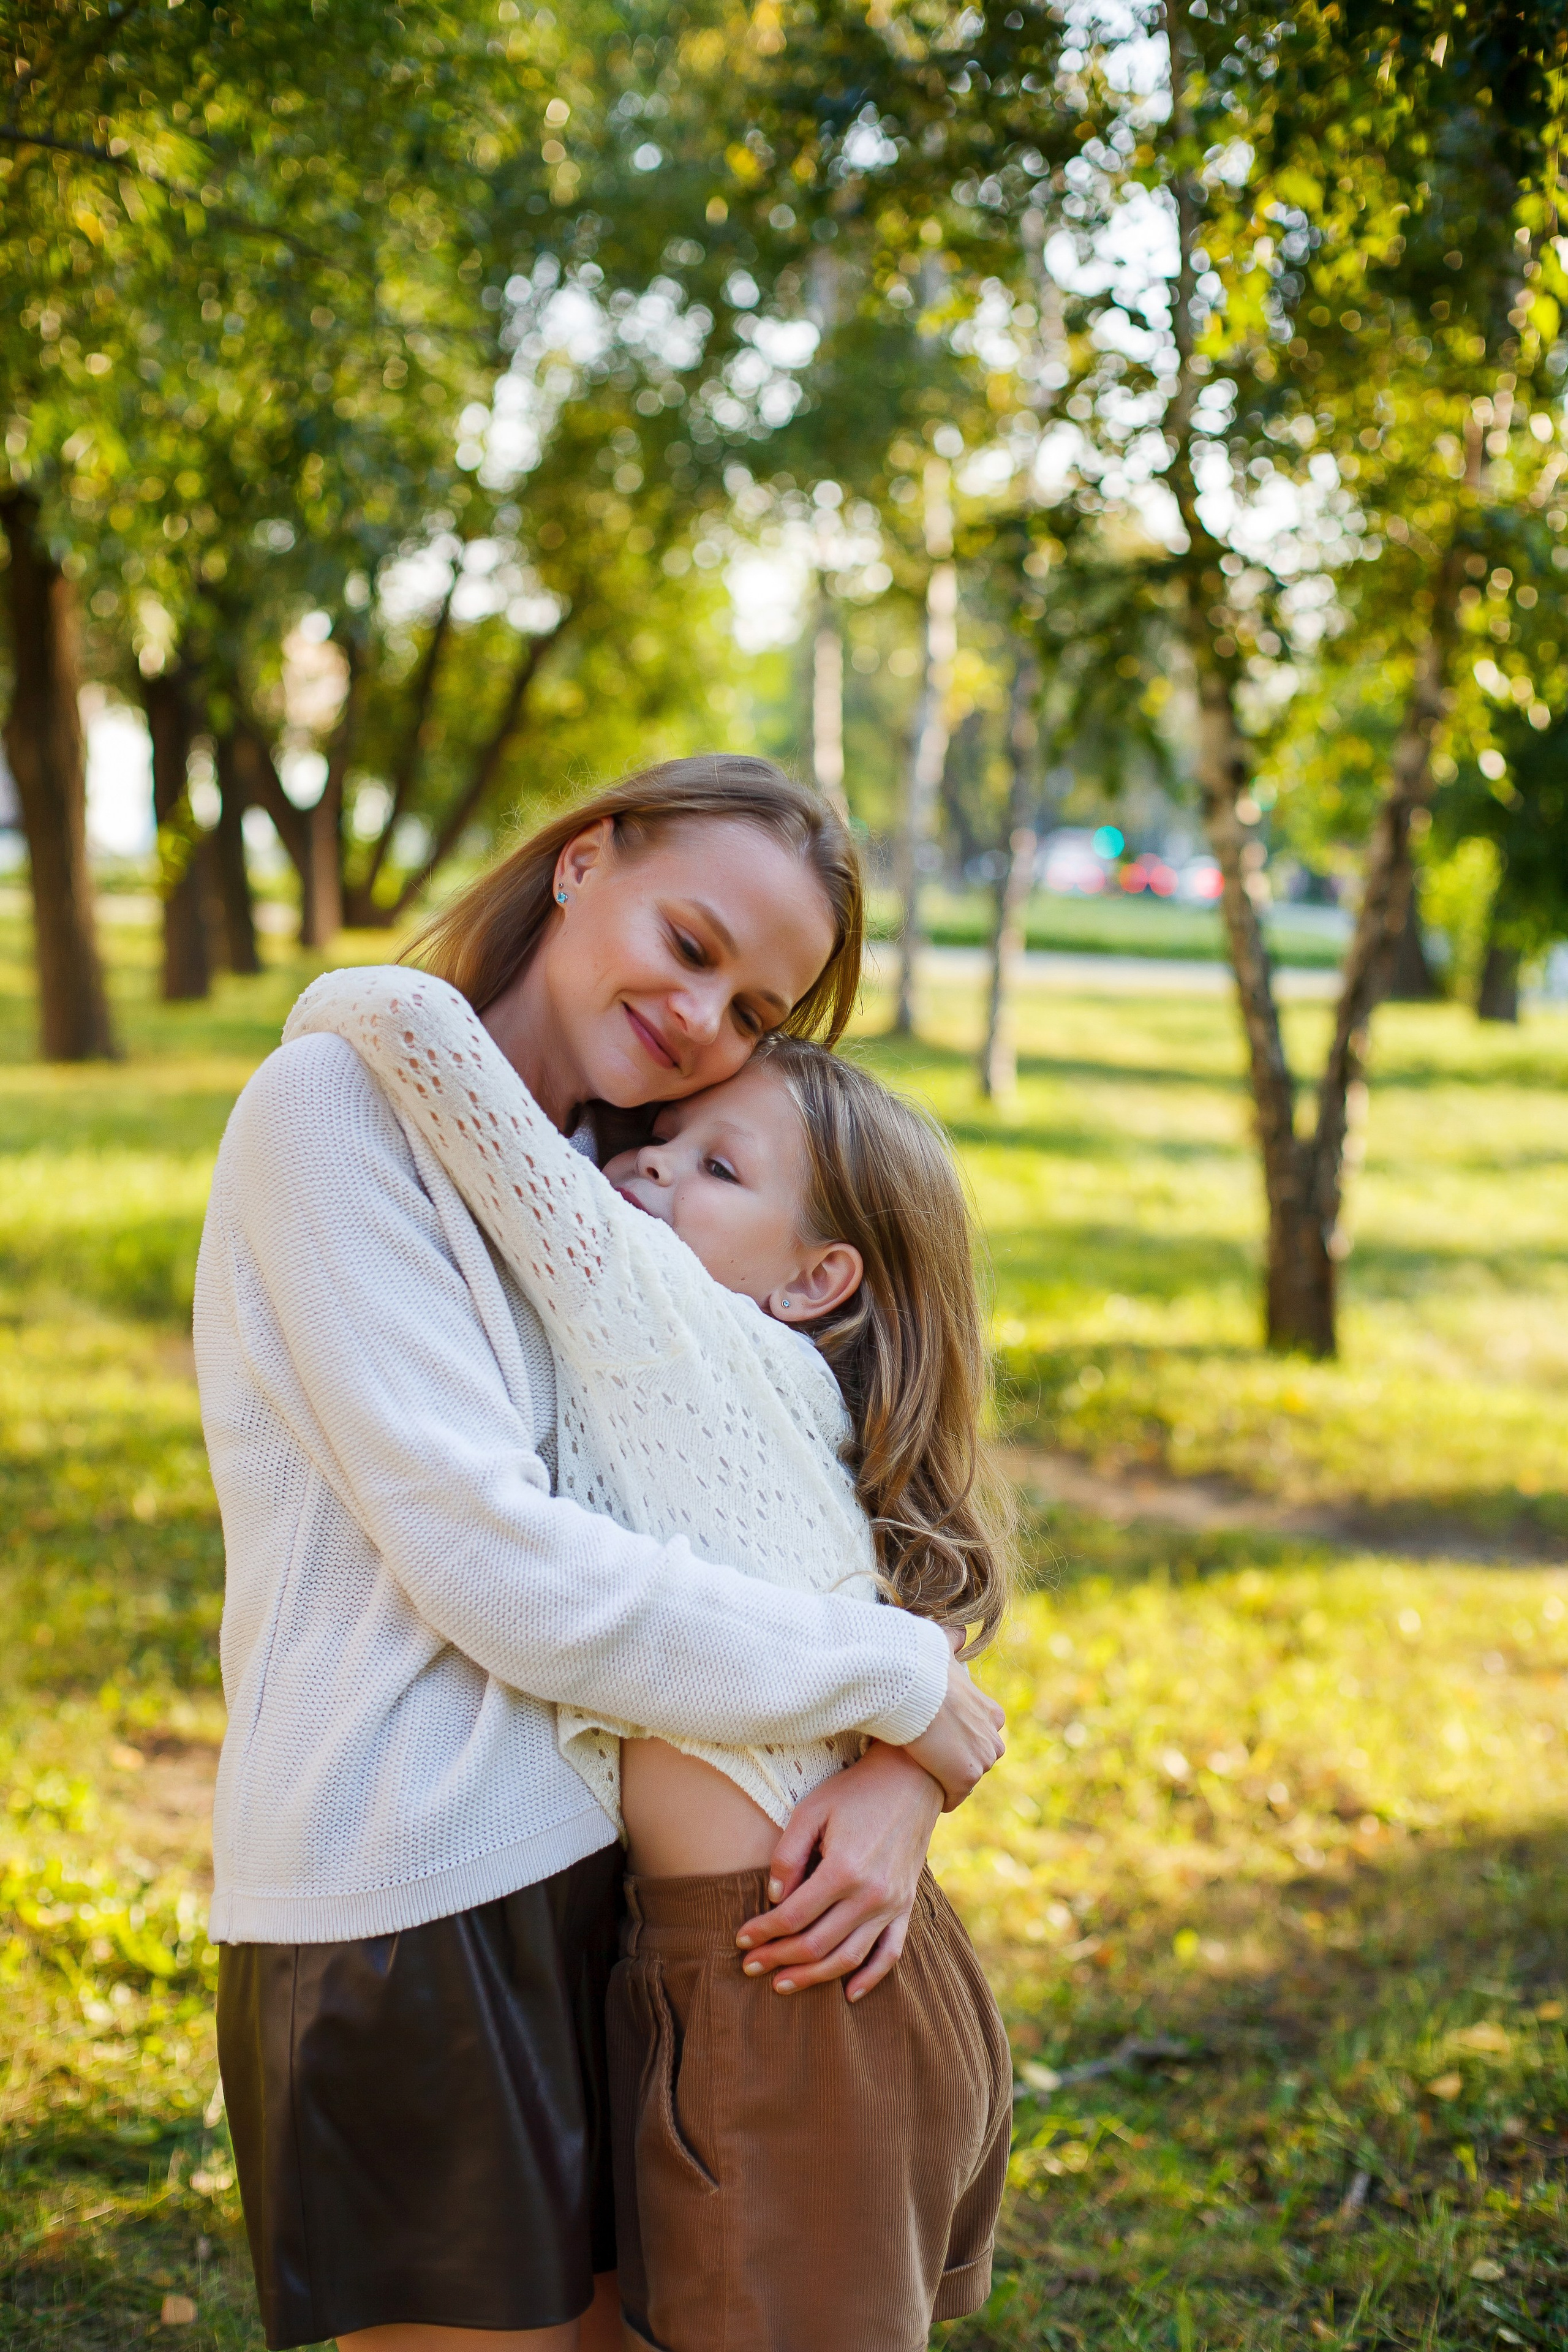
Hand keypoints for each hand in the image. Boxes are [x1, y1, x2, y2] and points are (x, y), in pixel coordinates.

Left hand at [734, 1742, 942, 2001]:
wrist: (911, 1780)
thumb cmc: (854, 1792)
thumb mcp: (811, 1809)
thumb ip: (788, 1854)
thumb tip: (774, 1896)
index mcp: (844, 1869)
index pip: (794, 1917)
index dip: (764, 1931)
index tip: (741, 1939)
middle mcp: (871, 1894)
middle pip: (817, 1944)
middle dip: (779, 1959)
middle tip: (750, 1967)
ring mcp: (893, 1904)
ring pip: (849, 1958)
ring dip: (813, 1977)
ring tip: (782, 1984)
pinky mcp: (906, 1906)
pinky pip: (890, 1953)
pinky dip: (870, 1978)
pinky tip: (848, 1994)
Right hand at [902, 1655, 1004, 1811]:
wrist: (913, 1687)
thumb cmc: (924, 1667)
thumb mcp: (943, 1648)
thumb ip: (953, 1641)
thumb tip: (961, 1632)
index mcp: (991, 1713)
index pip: (980, 1736)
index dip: (956, 1738)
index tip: (936, 1736)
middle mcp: (993, 1738)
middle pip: (977, 1760)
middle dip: (956, 1761)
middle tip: (928, 1755)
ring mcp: (982, 1759)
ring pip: (965, 1779)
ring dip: (948, 1778)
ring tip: (923, 1772)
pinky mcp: (965, 1777)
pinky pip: (953, 1797)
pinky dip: (941, 1797)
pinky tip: (923, 1788)